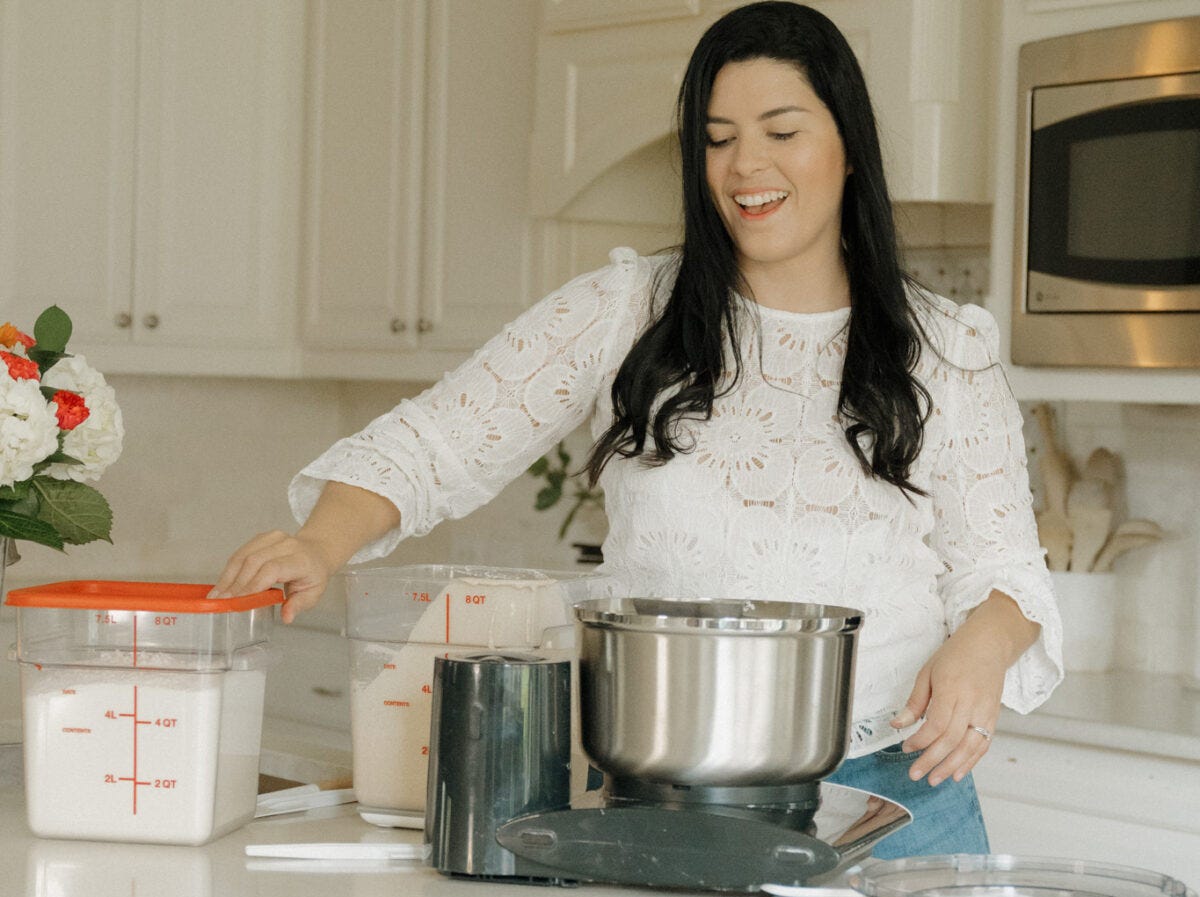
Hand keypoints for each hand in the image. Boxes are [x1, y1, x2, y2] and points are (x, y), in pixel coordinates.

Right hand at [208, 530, 336, 623]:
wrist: (316, 551)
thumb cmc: (313, 574)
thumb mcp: (313, 593)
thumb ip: (299, 605)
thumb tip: (286, 617)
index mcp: (301, 559)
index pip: (272, 569)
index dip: (252, 585)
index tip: (238, 601)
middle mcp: (287, 545)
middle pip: (254, 562)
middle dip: (235, 584)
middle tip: (222, 601)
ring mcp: (273, 538)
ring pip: (244, 555)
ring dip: (228, 576)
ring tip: (217, 594)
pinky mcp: (262, 537)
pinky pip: (241, 552)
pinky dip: (230, 569)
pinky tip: (223, 583)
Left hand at [889, 630, 1004, 786]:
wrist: (989, 645)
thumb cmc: (956, 655)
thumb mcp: (928, 672)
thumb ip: (915, 702)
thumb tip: (898, 725)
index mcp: (952, 689)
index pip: (936, 725)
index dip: (920, 741)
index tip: (905, 747)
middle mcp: (972, 704)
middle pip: (952, 740)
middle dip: (932, 760)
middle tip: (915, 774)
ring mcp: (985, 713)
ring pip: (970, 747)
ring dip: (951, 767)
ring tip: (934, 780)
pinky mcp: (994, 719)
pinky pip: (983, 746)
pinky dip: (971, 762)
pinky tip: (958, 774)